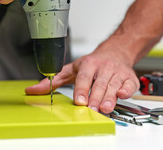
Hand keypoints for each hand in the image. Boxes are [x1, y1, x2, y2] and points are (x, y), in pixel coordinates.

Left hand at [25, 47, 139, 113]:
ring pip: (114, 85)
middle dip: (95, 97)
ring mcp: (117, 72)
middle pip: (100, 83)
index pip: (84, 76)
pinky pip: (130, 84)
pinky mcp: (129, 77)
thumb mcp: (71, 69)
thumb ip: (53, 81)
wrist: (115, 52)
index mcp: (89, 63)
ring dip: (110, 97)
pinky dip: (127, 90)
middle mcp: (104, 66)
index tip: (79, 101)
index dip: (82, 88)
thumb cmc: (92, 64)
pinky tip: (122, 95)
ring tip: (105, 108)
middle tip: (91, 110)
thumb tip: (32, 90)